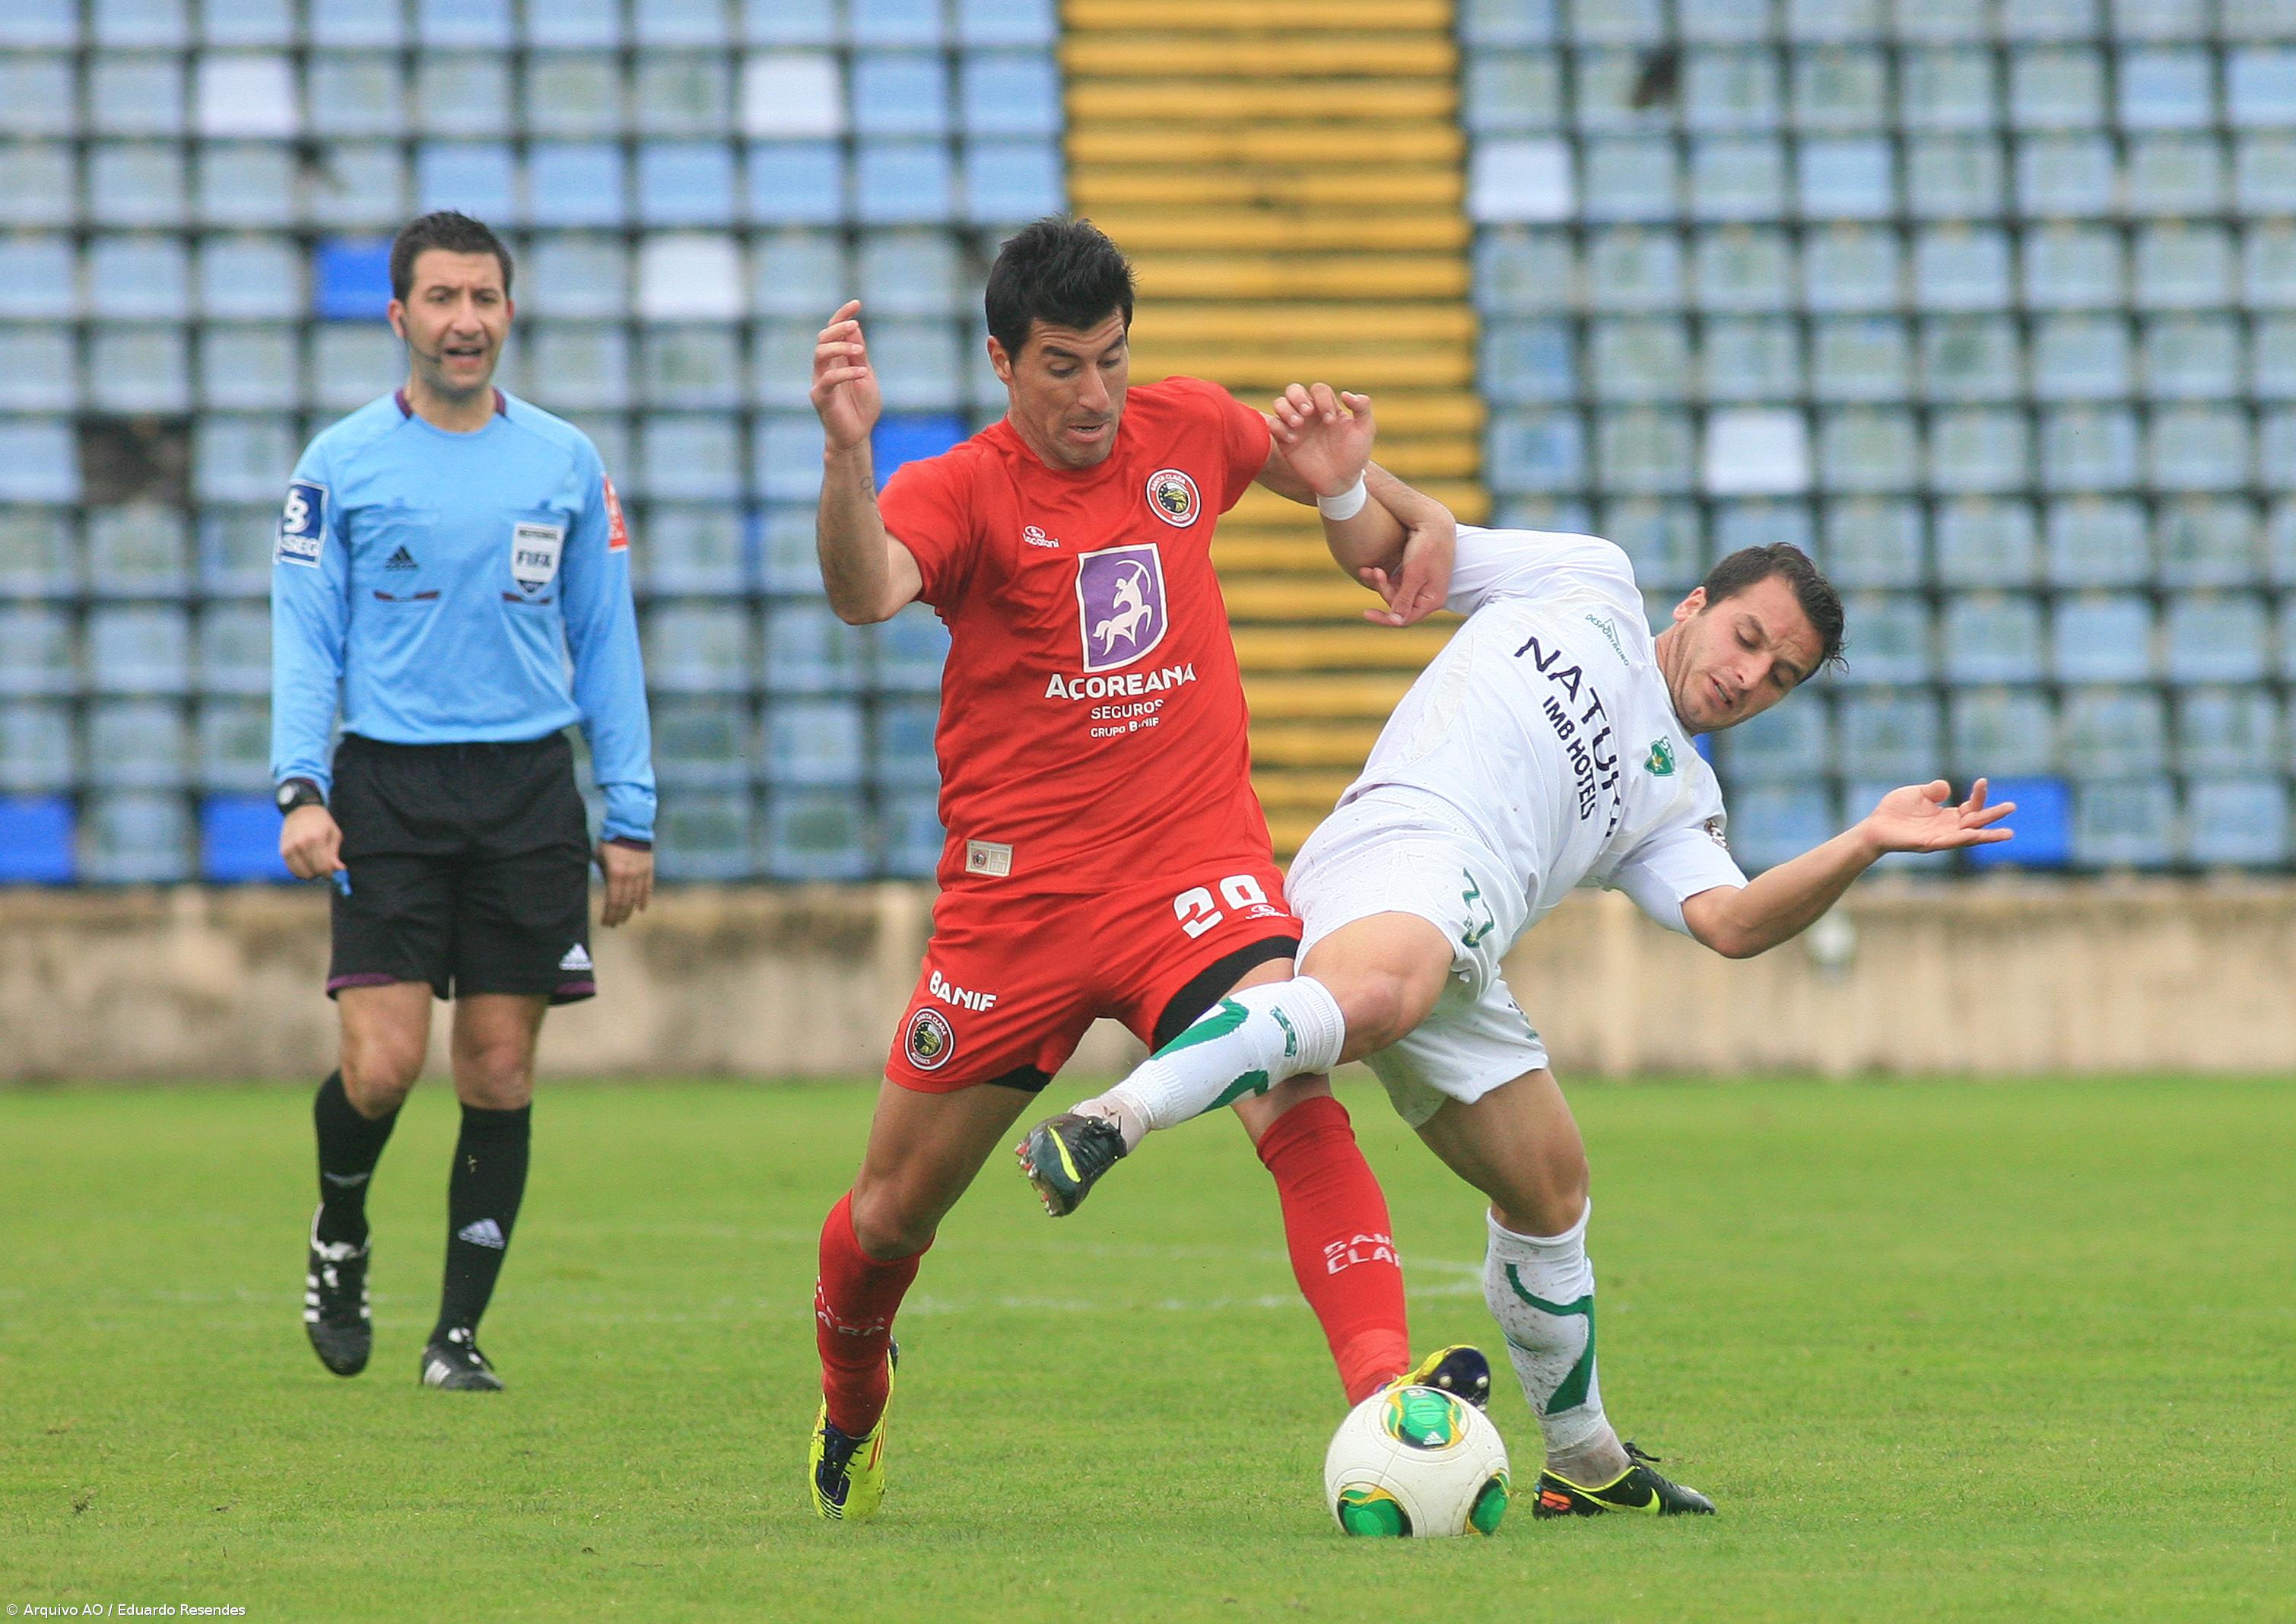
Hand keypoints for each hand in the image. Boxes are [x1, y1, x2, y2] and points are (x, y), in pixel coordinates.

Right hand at [280, 803, 343, 881]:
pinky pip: (292, 869)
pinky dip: (301, 871)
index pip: (323, 867)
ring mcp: (290, 848)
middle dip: (321, 873)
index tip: (332, 873)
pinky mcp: (283, 851)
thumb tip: (339, 870)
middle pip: (312, 872)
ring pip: (301, 874)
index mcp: (317, 839)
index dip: (329, 874)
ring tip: (315, 864)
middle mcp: (301, 844)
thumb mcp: (334, 834)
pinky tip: (307, 863)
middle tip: (325, 867)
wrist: (301, 809)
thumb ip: (334, 854)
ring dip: (310, 873)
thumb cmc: (322, 822)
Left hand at [597, 840, 654, 927]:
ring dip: (630, 910)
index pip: (613, 901)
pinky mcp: (649, 869)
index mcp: (615, 874)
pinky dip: (644, 900)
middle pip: (625, 903)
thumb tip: (603, 886)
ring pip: (636, 898)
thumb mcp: (600, 857)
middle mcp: (629, 877)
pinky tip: (641, 909)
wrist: (630, 826)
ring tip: (624, 919)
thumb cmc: (610, 841)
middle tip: (614, 924)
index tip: (606, 922)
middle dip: (618, 916)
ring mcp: (641, 874)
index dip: (609, 914)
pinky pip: (648, 888)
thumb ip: (604, 873)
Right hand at [810, 299, 880, 452]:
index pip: (833, 331)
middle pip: (823, 337)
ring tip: (859, 351)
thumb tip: (855, 328)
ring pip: (820, 353)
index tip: (857, 303)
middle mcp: (825, 367)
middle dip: (838, 327)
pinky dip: (846, 372)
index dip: (842, 315)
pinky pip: (828, 379)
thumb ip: (859, 355)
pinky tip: (862, 372)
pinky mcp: (820, 397)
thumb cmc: (862, 407)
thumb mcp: (866, 376)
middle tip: (855, 326)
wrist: (857, 436)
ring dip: (840, 347)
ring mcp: (820, 380)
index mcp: (836, 359)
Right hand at [1268, 383, 1373, 498]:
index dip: (1323, 399)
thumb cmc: (1354, 456)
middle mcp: (1309, 414)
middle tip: (1308, 413)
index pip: (1319, 390)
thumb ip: (1363, 407)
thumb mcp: (1366, 430)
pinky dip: (1279, 428)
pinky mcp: (1285, 441)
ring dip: (1286, 409)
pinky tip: (1293, 440)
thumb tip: (1346, 394)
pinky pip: (1273, 425)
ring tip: (1298, 424)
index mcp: (1327, 407)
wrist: (1341, 482)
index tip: (1330, 420)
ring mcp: (1296, 427)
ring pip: (1279, 403)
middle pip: (1294, 390)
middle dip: (1298, 397)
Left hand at [1355, 502, 1454, 627]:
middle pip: (1397, 604)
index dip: (1385, 618)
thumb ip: (1404, 599)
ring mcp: (1420, 585)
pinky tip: (1373, 568)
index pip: (1406, 618)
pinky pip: (1394, 582)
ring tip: (1367, 569)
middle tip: (1374, 571)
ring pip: (1394, 592)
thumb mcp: (1414, 574)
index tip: (1366, 613)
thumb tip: (1396, 622)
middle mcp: (1427, 595)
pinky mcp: (1413, 575)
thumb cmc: (1427, 547)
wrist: (1435, 522)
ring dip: (1379, 581)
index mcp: (1432, 600)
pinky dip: (1383, 576)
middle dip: (1383, 589)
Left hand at [1860, 779, 2014, 855]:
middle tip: (2012, 807)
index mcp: (1947, 816)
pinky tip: (1975, 835)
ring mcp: (1939, 838)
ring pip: (1968, 837)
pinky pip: (1949, 842)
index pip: (1970, 807)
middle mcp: (1948, 828)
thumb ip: (1934, 790)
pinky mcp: (1928, 844)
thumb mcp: (1918, 793)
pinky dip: (1962, 838)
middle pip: (1976, 822)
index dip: (1978, 795)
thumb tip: (1948, 788)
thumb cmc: (1895, 810)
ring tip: (2008, 834)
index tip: (1982, 781)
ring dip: (1987, 835)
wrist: (1874, 826)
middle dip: (1993, 816)